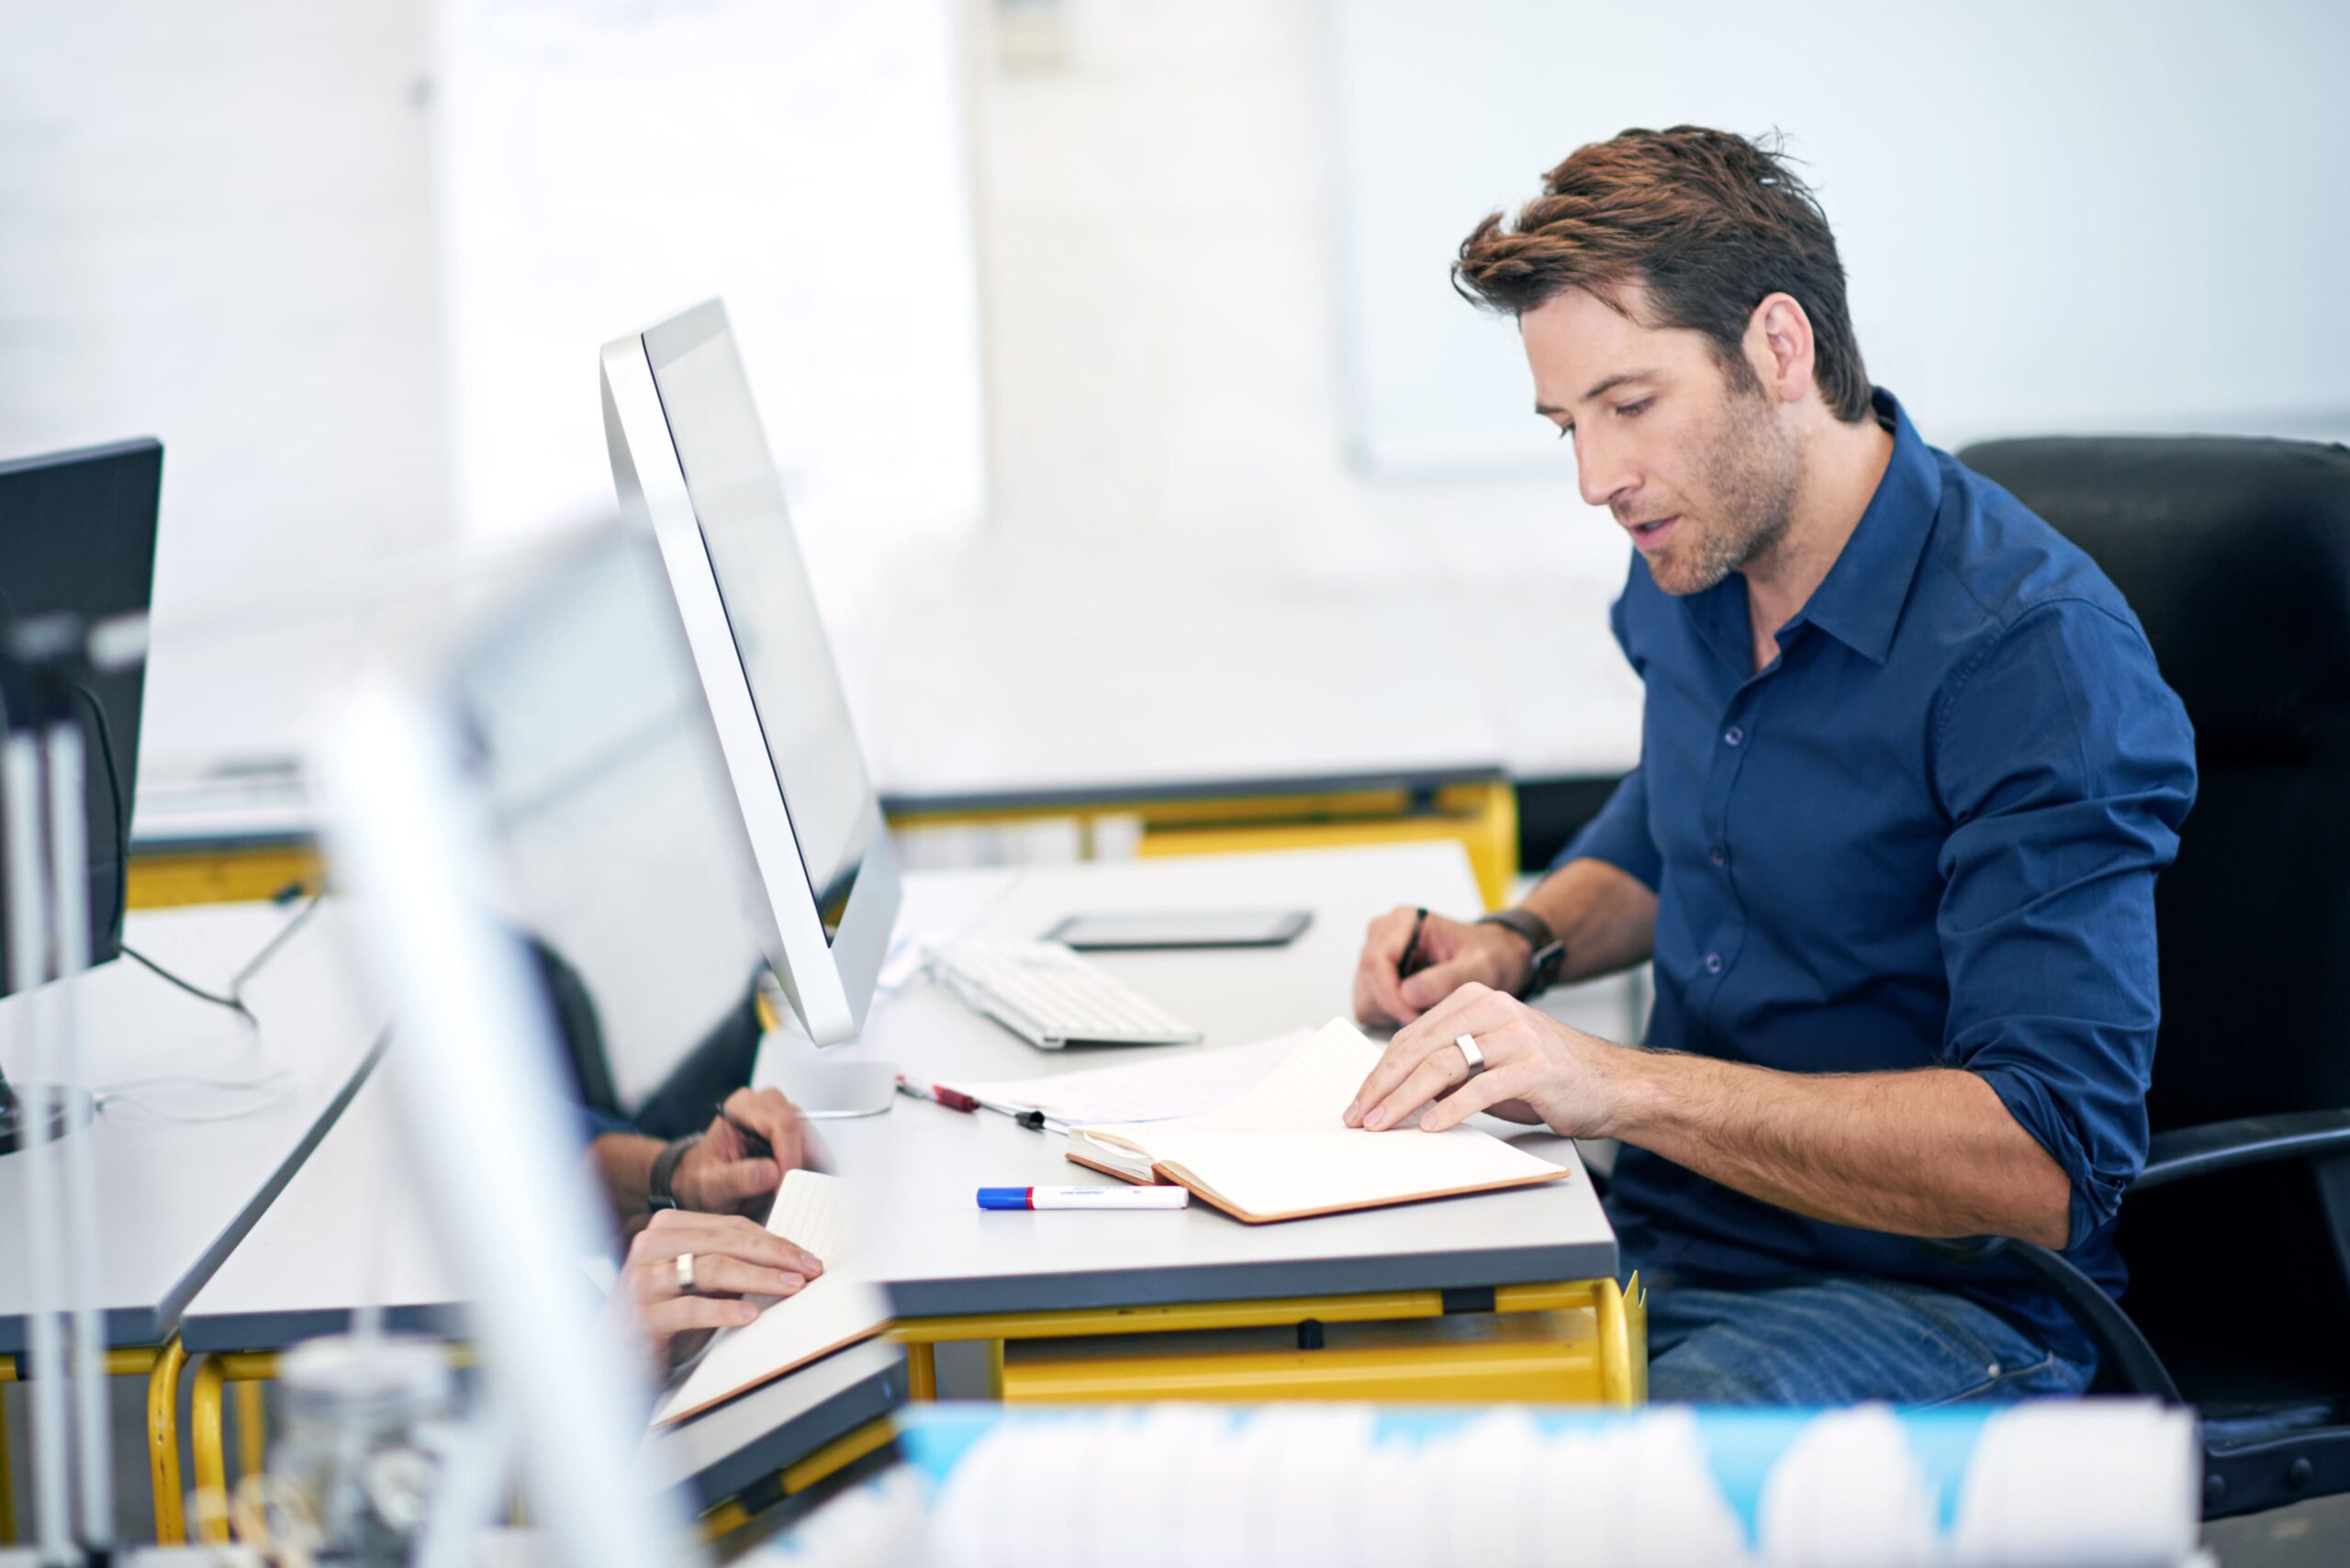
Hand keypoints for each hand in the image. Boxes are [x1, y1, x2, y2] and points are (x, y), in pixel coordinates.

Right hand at [616, 1208, 822, 1372]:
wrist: (614, 1356)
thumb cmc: (663, 1315)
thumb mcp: (699, 1283)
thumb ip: (730, 1263)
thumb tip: (787, 1260)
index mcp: (668, 1228)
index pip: (731, 1227)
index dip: (774, 1241)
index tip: (806, 1257)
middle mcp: (652, 1245)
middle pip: (726, 1243)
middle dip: (775, 1256)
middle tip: (808, 1270)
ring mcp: (644, 1279)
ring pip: (712, 1269)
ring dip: (759, 1278)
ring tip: (790, 1288)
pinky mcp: (641, 1315)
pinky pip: (691, 1309)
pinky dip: (725, 1311)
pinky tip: (750, 1315)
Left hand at [672, 1088, 816, 1215]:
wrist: (704, 1181)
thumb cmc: (704, 1178)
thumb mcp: (711, 1185)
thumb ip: (737, 1178)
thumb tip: (771, 1173)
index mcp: (741, 1108)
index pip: (782, 1124)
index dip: (790, 1157)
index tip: (787, 1187)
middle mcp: (765, 1104)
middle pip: (802, 1130)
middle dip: (802, 1165)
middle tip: (794, 1196)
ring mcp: (782, 1115)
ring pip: (812, 1140)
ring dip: (808, 1170)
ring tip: (791, 1195)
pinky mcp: (793, 1131)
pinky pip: (813, 1149)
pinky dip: (810, 1171)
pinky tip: (797, 1188)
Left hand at [1343, 981, 1620, 1135]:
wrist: (1610, 1085)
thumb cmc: (1546, 1075)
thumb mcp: (1488, 1062)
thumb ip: (1447, 1065)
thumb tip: (1393, 1091)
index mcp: (1476, 1000)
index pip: (1413, 1035)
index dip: (1380, 1070)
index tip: (1359, 1099)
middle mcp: (1495, 1009)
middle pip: (1422, 1048)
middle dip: (1383, 1086)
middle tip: (1359, 1115)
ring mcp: (1517, 1035)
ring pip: (1444, 1065)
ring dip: (1405, 1100)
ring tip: (1382, 1123)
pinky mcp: (1536, 1065)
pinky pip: (1481, 1088)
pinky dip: (1451, 1109)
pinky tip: (1431, 1126)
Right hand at [1353, 907, 1533, 1026]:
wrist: (1494, 957)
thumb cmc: (1489, 955)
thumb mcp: (1479, 966)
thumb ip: (1446, 979)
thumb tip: (1407, 995)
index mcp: (1404, 921)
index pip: (1375, 962)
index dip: (1389, 996)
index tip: (1413, 1019)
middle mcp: (1383, 934)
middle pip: (1367, 983)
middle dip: (1393, 1008)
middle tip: (1428, 1019)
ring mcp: (1377, 955)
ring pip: (1366, 999)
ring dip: (1393, 1015)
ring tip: (1429, 1012)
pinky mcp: (1377, 978)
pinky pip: (1370, 1007)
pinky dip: (1392, 1018)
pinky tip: (1419, 1012)